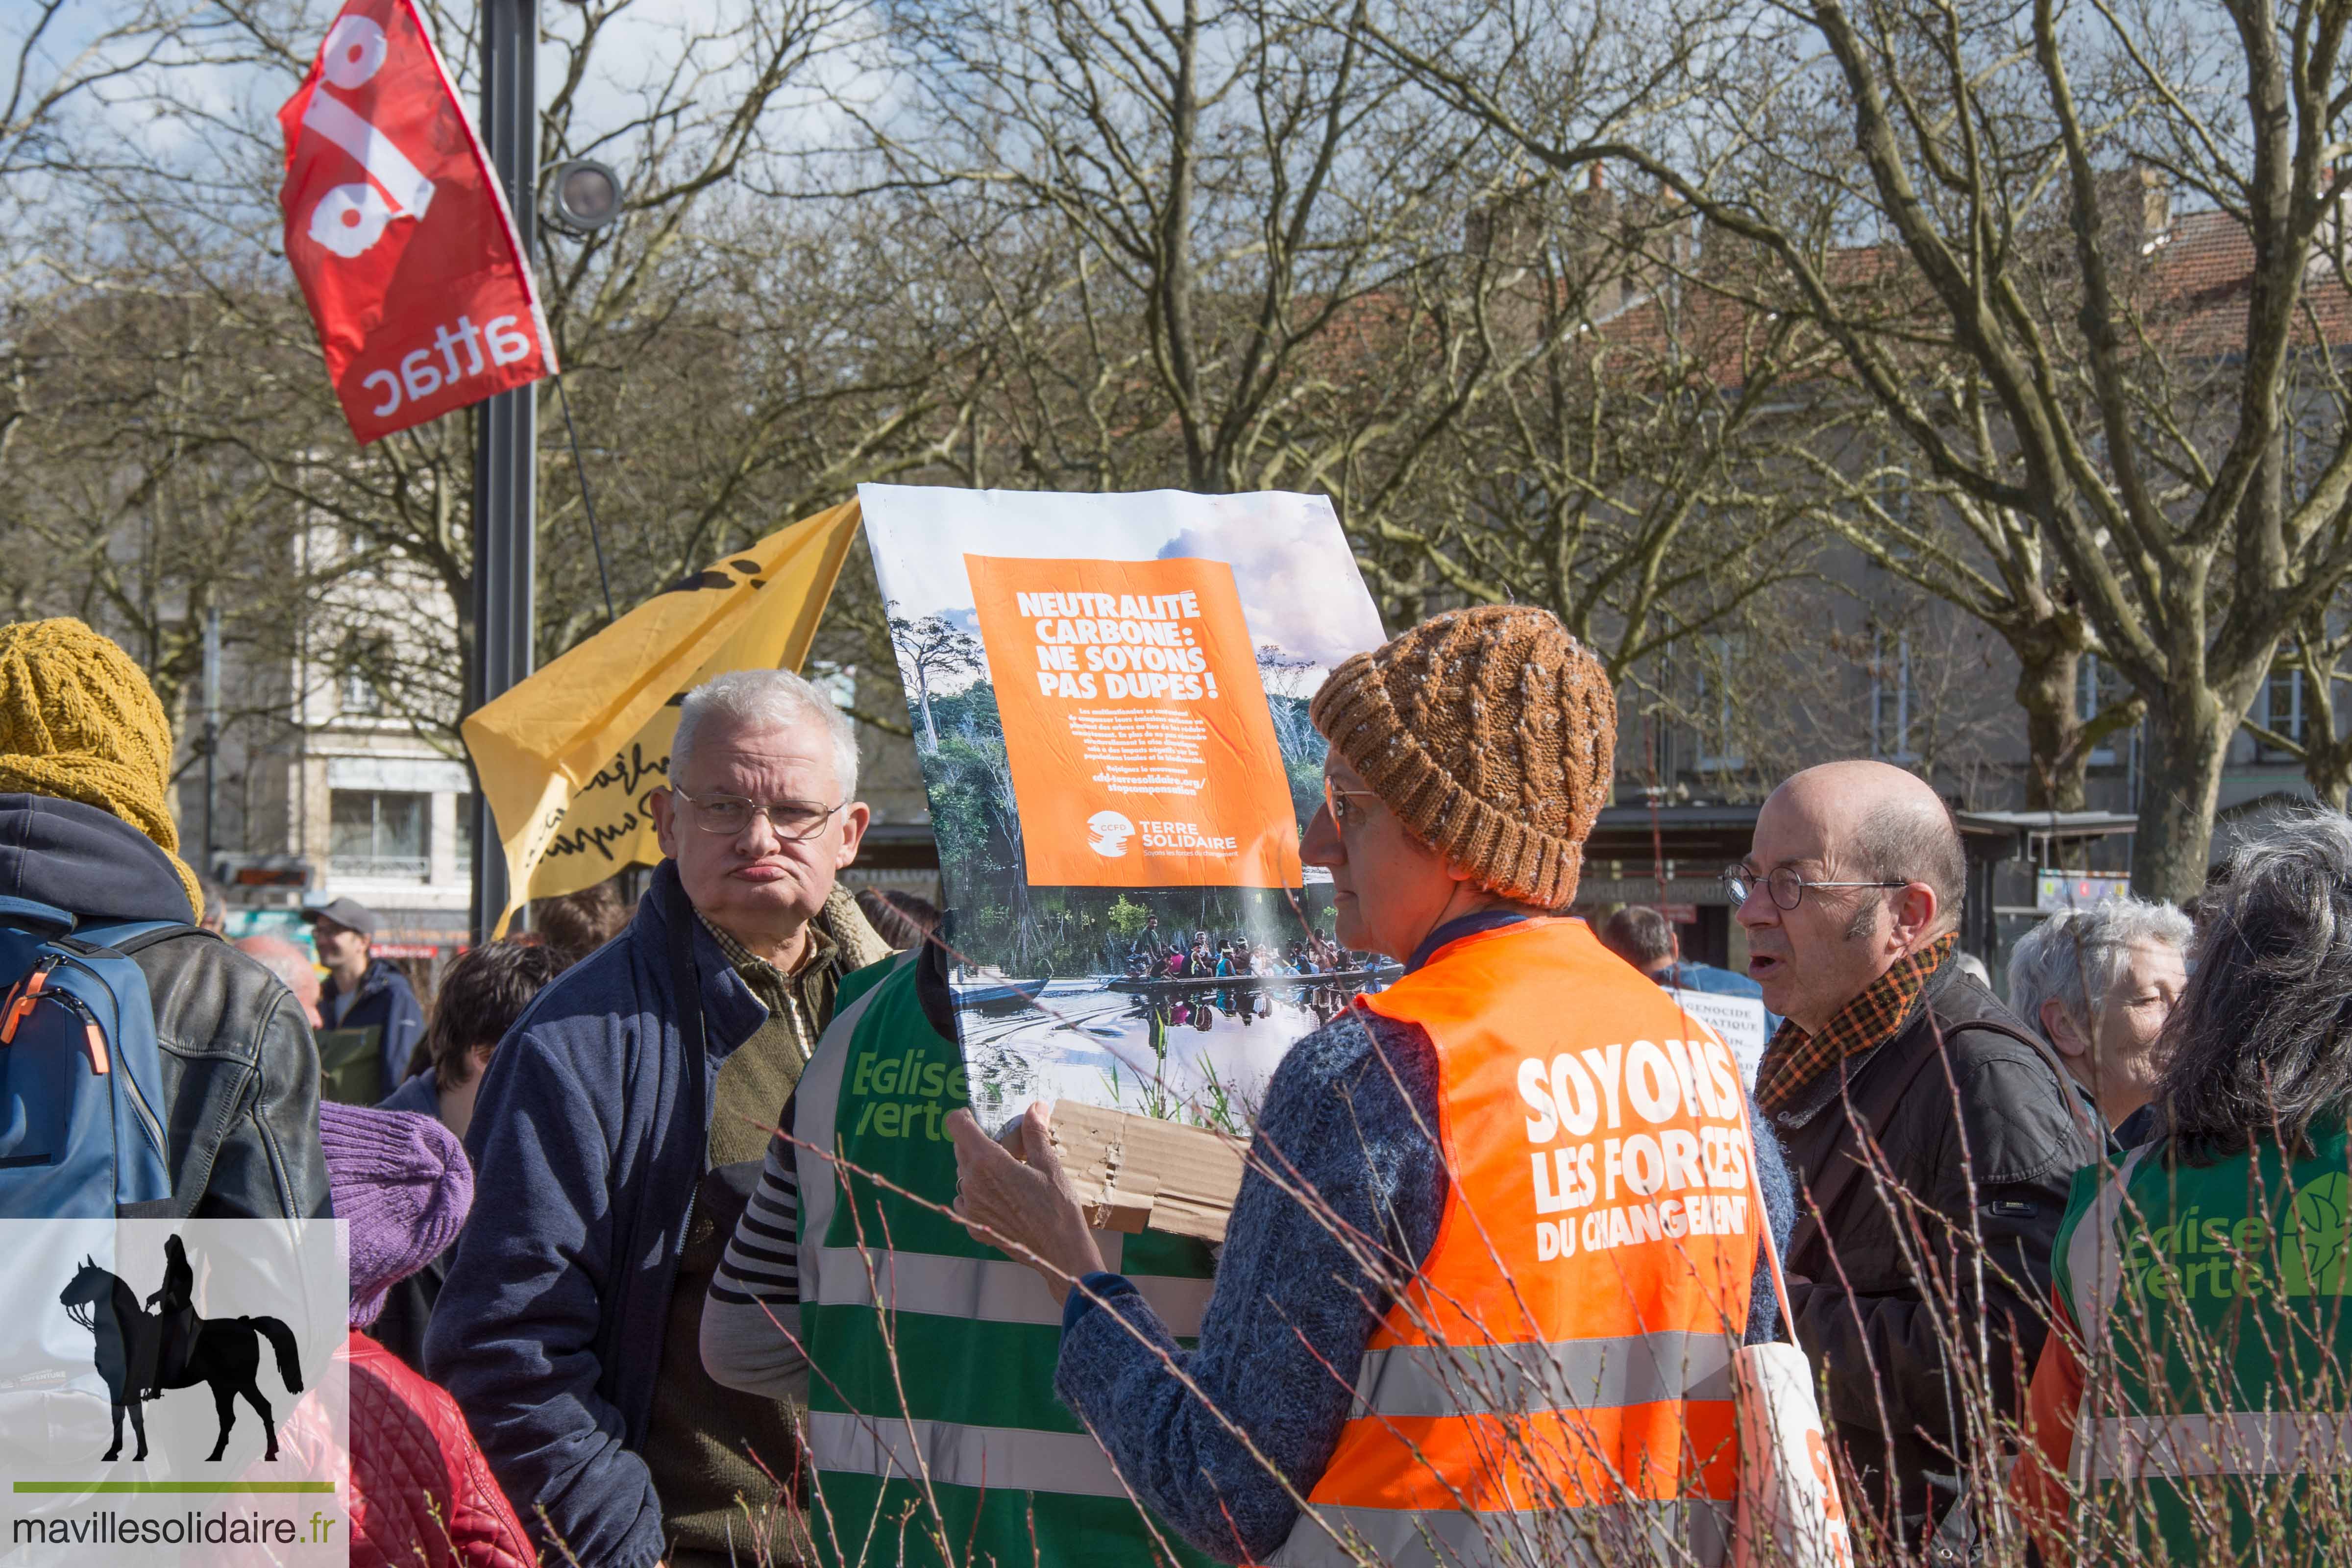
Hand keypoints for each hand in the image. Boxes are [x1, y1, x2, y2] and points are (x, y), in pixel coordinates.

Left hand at [946, 1103, 1106, 1294]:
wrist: (1059, 1252)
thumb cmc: (1057, 1207)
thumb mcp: (1049, 1165)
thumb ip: (1035, 1133)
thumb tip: (1035, 1107)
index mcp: (988, 1162)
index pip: (957, 1126)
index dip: (963, 1116)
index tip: (974, 1116)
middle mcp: (971, 1183)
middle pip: (960, 1150)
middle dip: (976, 1141)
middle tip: (1003, 1145)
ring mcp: (970, 1207)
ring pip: (963, 1176)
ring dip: (976, 1168)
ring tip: (1005, 1173)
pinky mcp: (973, 1226)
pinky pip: (966, 1201)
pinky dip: (977, 1193)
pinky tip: (1000, 1197)